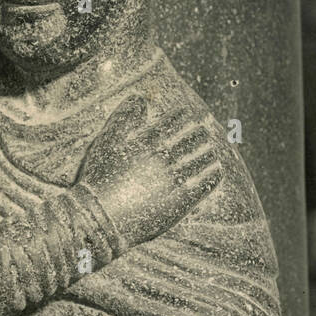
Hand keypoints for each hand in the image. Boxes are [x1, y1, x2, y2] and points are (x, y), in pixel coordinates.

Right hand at [77, 94, 222, 240]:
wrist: (100, 218)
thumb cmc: (99, 179)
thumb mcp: (106, 142)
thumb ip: (124, 117)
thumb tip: (140, 97)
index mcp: (149, 141)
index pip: (176, 119)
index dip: (184, 116)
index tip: (187, 116)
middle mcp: (165, 157)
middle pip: (194, 137)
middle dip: (199, 133)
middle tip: (202, 133)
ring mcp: (175, 179)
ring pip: (204, 157)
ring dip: (208, 151)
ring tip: (210, 151)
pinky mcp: (182, 200)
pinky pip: (207, 181)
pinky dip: (214, 173)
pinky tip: (215, 170)